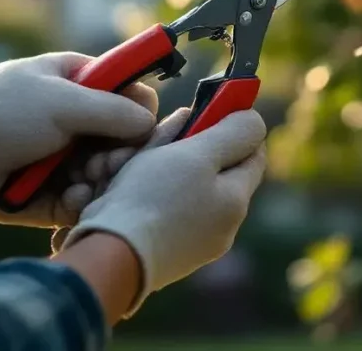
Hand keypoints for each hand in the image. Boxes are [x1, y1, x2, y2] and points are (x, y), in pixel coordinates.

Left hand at [0, 52, 157, 226]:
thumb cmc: (8, 111)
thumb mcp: (68, 101)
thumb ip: (116, 110)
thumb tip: (150, 124)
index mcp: (72, 81)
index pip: (123, 91)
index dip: (138, 109)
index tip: (141, 128)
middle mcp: (66, 117)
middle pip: (116, 139)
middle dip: (120, 153)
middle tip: (112, 163)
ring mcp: (53, 156)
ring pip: (98, 173)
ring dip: (101, 178)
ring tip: (88, 180)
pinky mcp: (40, 193)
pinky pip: (74, 201)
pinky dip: (79, 200)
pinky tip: (73, 196)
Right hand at [61, 107, 266, 314]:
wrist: (107, 255)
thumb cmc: (153, 200)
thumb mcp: (198, 154)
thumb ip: (232, 133)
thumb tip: (254, 120)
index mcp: (235, 203)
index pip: (252, 152)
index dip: (233, 125)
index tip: (208, 107)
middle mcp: (220, 228)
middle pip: (212, 167)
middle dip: (186, 144)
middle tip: (160, 134)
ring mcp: (190, 243)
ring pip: (181, 184)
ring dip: (158, 163)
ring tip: (130, 160)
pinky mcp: (160, 249)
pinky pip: (159, 206)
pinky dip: (143, 188)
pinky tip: (120, 184)